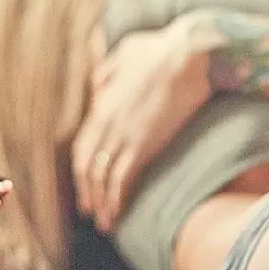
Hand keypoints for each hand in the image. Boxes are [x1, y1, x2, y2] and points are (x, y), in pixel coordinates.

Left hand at [72, 16, 217, 231]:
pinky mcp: (143, 142)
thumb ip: (106, 72)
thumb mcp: (124, 52)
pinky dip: (116, 198)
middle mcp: (106, 121)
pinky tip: (118, 212)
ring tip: (106, 221)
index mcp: (102, 102)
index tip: (85, 186)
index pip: (83, 144)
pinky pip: (121, 178)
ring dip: (101, 202)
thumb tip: (97, 87)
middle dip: (86, 192)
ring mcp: (123, 133)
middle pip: (86, 165)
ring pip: (101, 176)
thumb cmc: (162, 48)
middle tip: (91, 211)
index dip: (81, 170)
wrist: (188, 52)